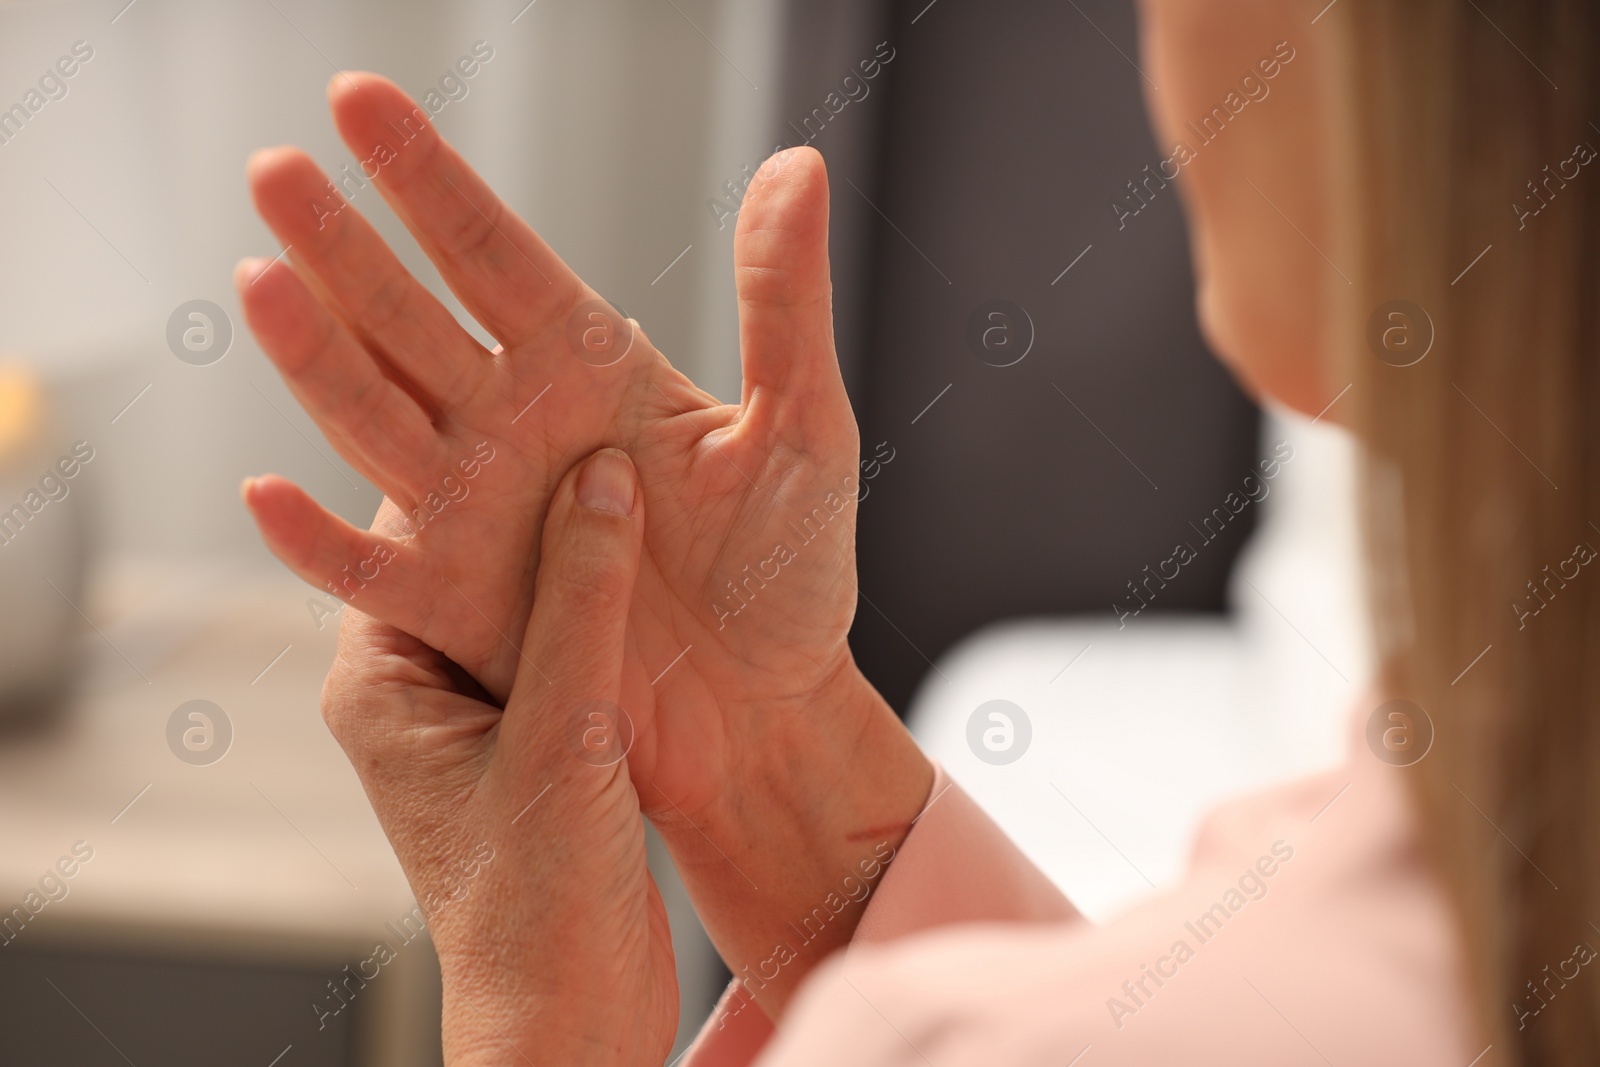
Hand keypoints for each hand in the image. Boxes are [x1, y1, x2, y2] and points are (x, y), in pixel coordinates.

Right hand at [240, 73, 931, 1015]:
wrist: (769, 706)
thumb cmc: (792, 570)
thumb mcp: (805, 428)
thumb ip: (784, 303)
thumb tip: (795, 163)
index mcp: (587, 367)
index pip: (490, 252)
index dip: (426, 179)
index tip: (357, 99)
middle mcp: (513, 425)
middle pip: (408, 319)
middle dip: (343, 246)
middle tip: (274, 171)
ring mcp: (477, 511)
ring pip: (376, 420)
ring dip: (317, 360)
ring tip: (261, 283)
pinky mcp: (459, 606)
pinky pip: (372, 573)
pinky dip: (317, 544)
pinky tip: (265, 494)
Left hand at [309, 449, 675, 1065]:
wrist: (568, 1019)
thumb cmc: (536, 909)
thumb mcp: (564, 735)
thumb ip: (582, 604)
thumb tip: (600, 480)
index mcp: (383, 679)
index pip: (408, 526)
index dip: (468, 453)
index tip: (526, 387)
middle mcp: (419, 687)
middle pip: (470, 550)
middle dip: (532, 489)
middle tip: (592, 409)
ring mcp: (479, 712)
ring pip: (528, 592)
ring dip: (582, 543)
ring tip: (637, 468)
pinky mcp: (535, 737)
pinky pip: (570, 638)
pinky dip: (610, 600)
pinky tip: (658, 561)